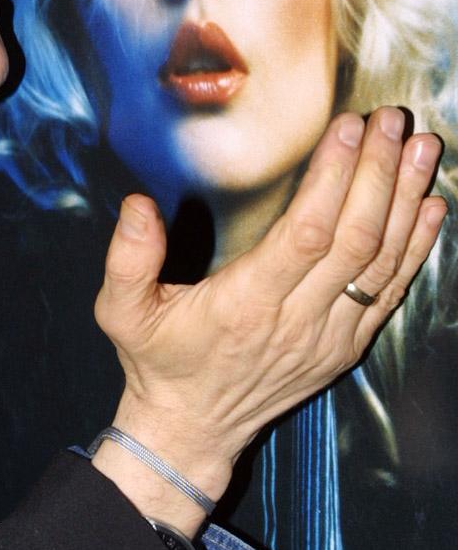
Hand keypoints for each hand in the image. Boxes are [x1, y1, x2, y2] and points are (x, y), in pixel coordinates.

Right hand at [93, 109, 443, 528]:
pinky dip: (417, 248)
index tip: (350, 129)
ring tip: (422, 148)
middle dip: (380, 173)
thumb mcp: (121, 311)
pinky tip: (431, 207)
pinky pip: (391, 293)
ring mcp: (328, 337)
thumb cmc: (159, 361)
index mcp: (244, 304)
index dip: (335, 178)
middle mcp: (296, 321)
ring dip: (407, 201)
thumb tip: (138, 205)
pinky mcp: (346, 347)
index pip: (307, 233)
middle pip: (355, 239)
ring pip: (381, 263)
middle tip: (392, 120)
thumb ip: (126, 258)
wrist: (191, 429)